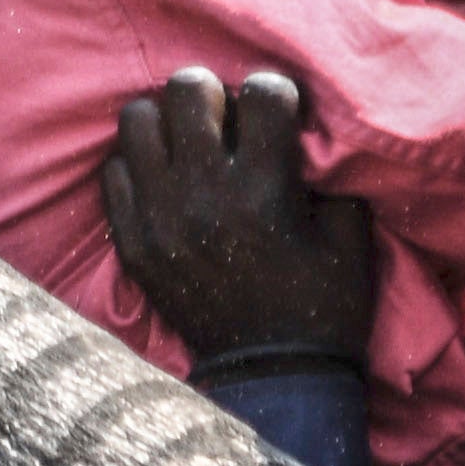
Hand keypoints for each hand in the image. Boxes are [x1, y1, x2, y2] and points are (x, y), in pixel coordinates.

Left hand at [99, 69, 380, 363]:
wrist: (272, 376)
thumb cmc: (323, 306)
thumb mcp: (351, 238)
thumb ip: (330, 177)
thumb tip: (302, 131)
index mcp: (265, 190)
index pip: (262, 92)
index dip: (276, 94)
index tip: (278, 113)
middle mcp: (205, 195)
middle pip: (187, 88)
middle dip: (213, 93)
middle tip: (224, 119)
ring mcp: (159, 218)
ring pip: (137, 120)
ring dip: (166, 124)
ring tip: (187, 146)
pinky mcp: (132, 243)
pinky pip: (113, 172)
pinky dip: (138, 168)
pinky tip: (164, 183)